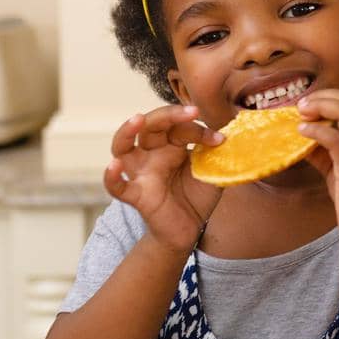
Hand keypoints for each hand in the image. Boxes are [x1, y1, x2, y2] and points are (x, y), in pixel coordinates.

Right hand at [102, 105, 223, 255]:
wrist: (190, 227)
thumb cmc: (197, 194)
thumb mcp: (211, 170)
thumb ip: (216, 153)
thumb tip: (227, 134)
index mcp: (170, 145)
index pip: (178, 126)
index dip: (198, 129)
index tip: (220, 139)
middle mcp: (152, 154)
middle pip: (150, 126)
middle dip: (169, 115)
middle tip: (192, 111)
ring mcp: (141, 172)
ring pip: (122, 146)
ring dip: (127, 131)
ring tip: (137, 119)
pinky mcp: (137, 195)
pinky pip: (117, 186)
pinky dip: (111, 176)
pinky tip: (115, 166)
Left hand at [296, 90, 338, 242]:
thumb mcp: (338, 167)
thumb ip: (324, 149)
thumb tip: (301, 135)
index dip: (329, 96)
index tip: (308, 103)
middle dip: (322, 97)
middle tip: (300, 105)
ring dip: (319, 107)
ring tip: (299, 113)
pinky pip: (335, 137)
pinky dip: (316, 130)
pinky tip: (302, 132)